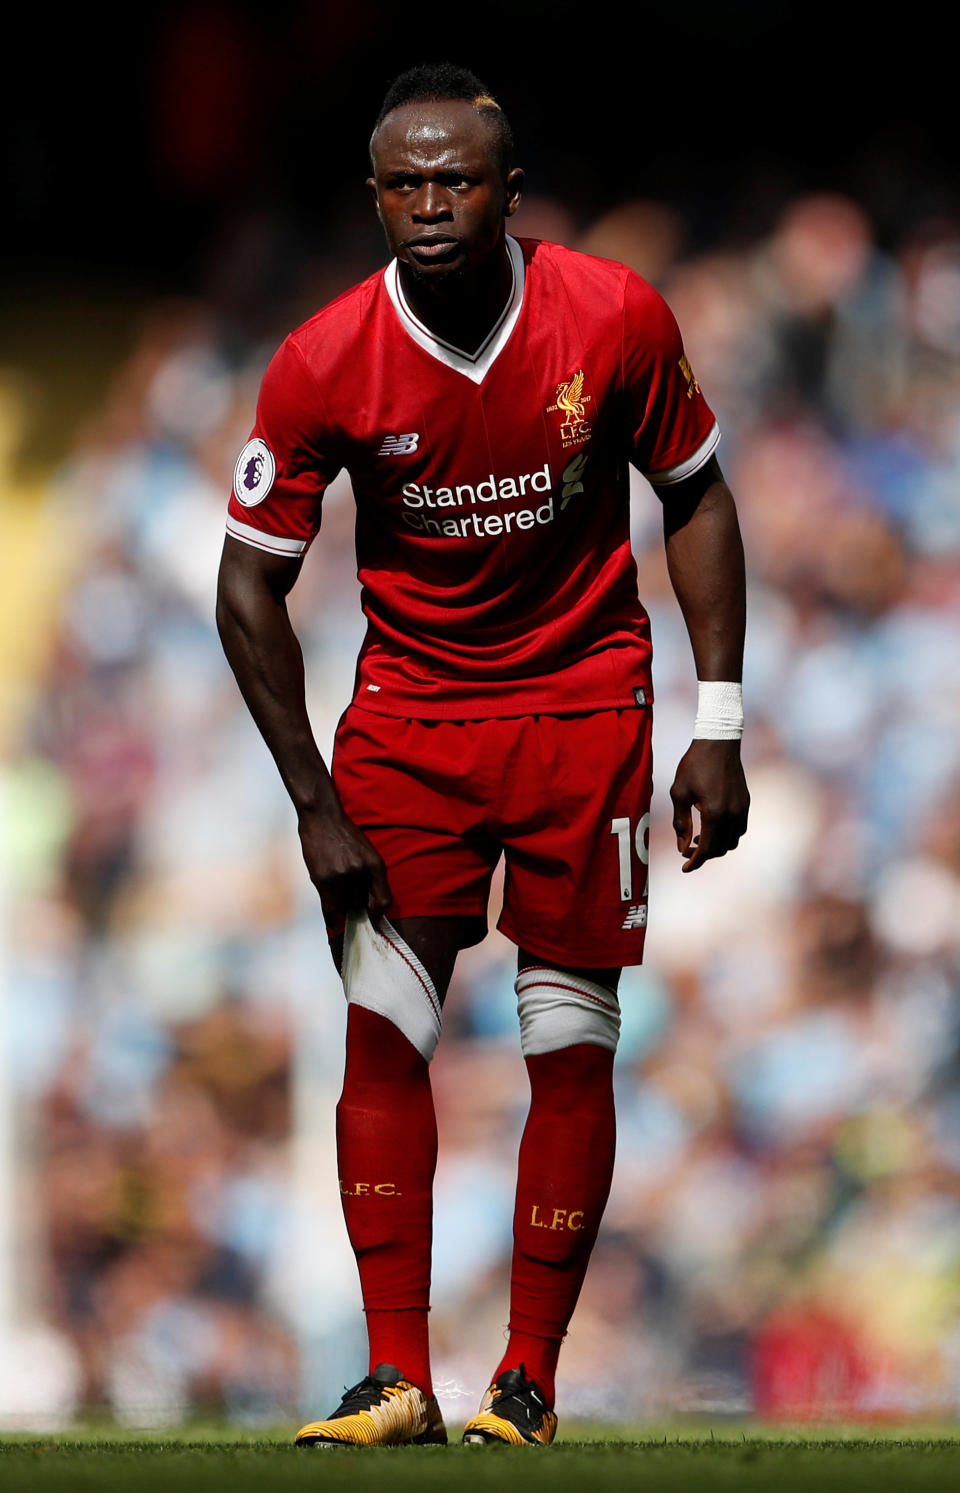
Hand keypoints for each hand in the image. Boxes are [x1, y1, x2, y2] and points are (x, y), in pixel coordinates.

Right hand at [297, 804, 391, 923]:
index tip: (375, 919)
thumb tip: (370, 904)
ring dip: (343, 906)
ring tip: (339, 898)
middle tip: (351, 903)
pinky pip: (329, 906)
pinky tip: (334, 924)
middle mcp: (360, 871)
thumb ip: (370, 874)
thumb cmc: (345, 835)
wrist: (322, 818)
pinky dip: (331, 918)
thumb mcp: (366, 851)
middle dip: (357, 904)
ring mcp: (340, 876)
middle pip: (361, 903)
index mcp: (375, 863)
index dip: (380, 913)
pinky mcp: (323, 878)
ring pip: (345, 905)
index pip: (384, 899)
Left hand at [670, 739, 749, 872]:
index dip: (695, 862)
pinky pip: (739, 829)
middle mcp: (732, 814)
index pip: (706, 848)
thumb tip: (682, 848)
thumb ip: (680, 822)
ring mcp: (742, 808)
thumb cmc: (694, 765)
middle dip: (704, 854)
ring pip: (732, 841)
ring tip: (698, 837)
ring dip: (716, 845)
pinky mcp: (746, 802)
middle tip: (687, 849)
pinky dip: (726, 835)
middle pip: (720, 848)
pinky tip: (712, 826)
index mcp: (714, 812)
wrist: (719, 741)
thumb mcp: (679, 793)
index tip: (684, 869)